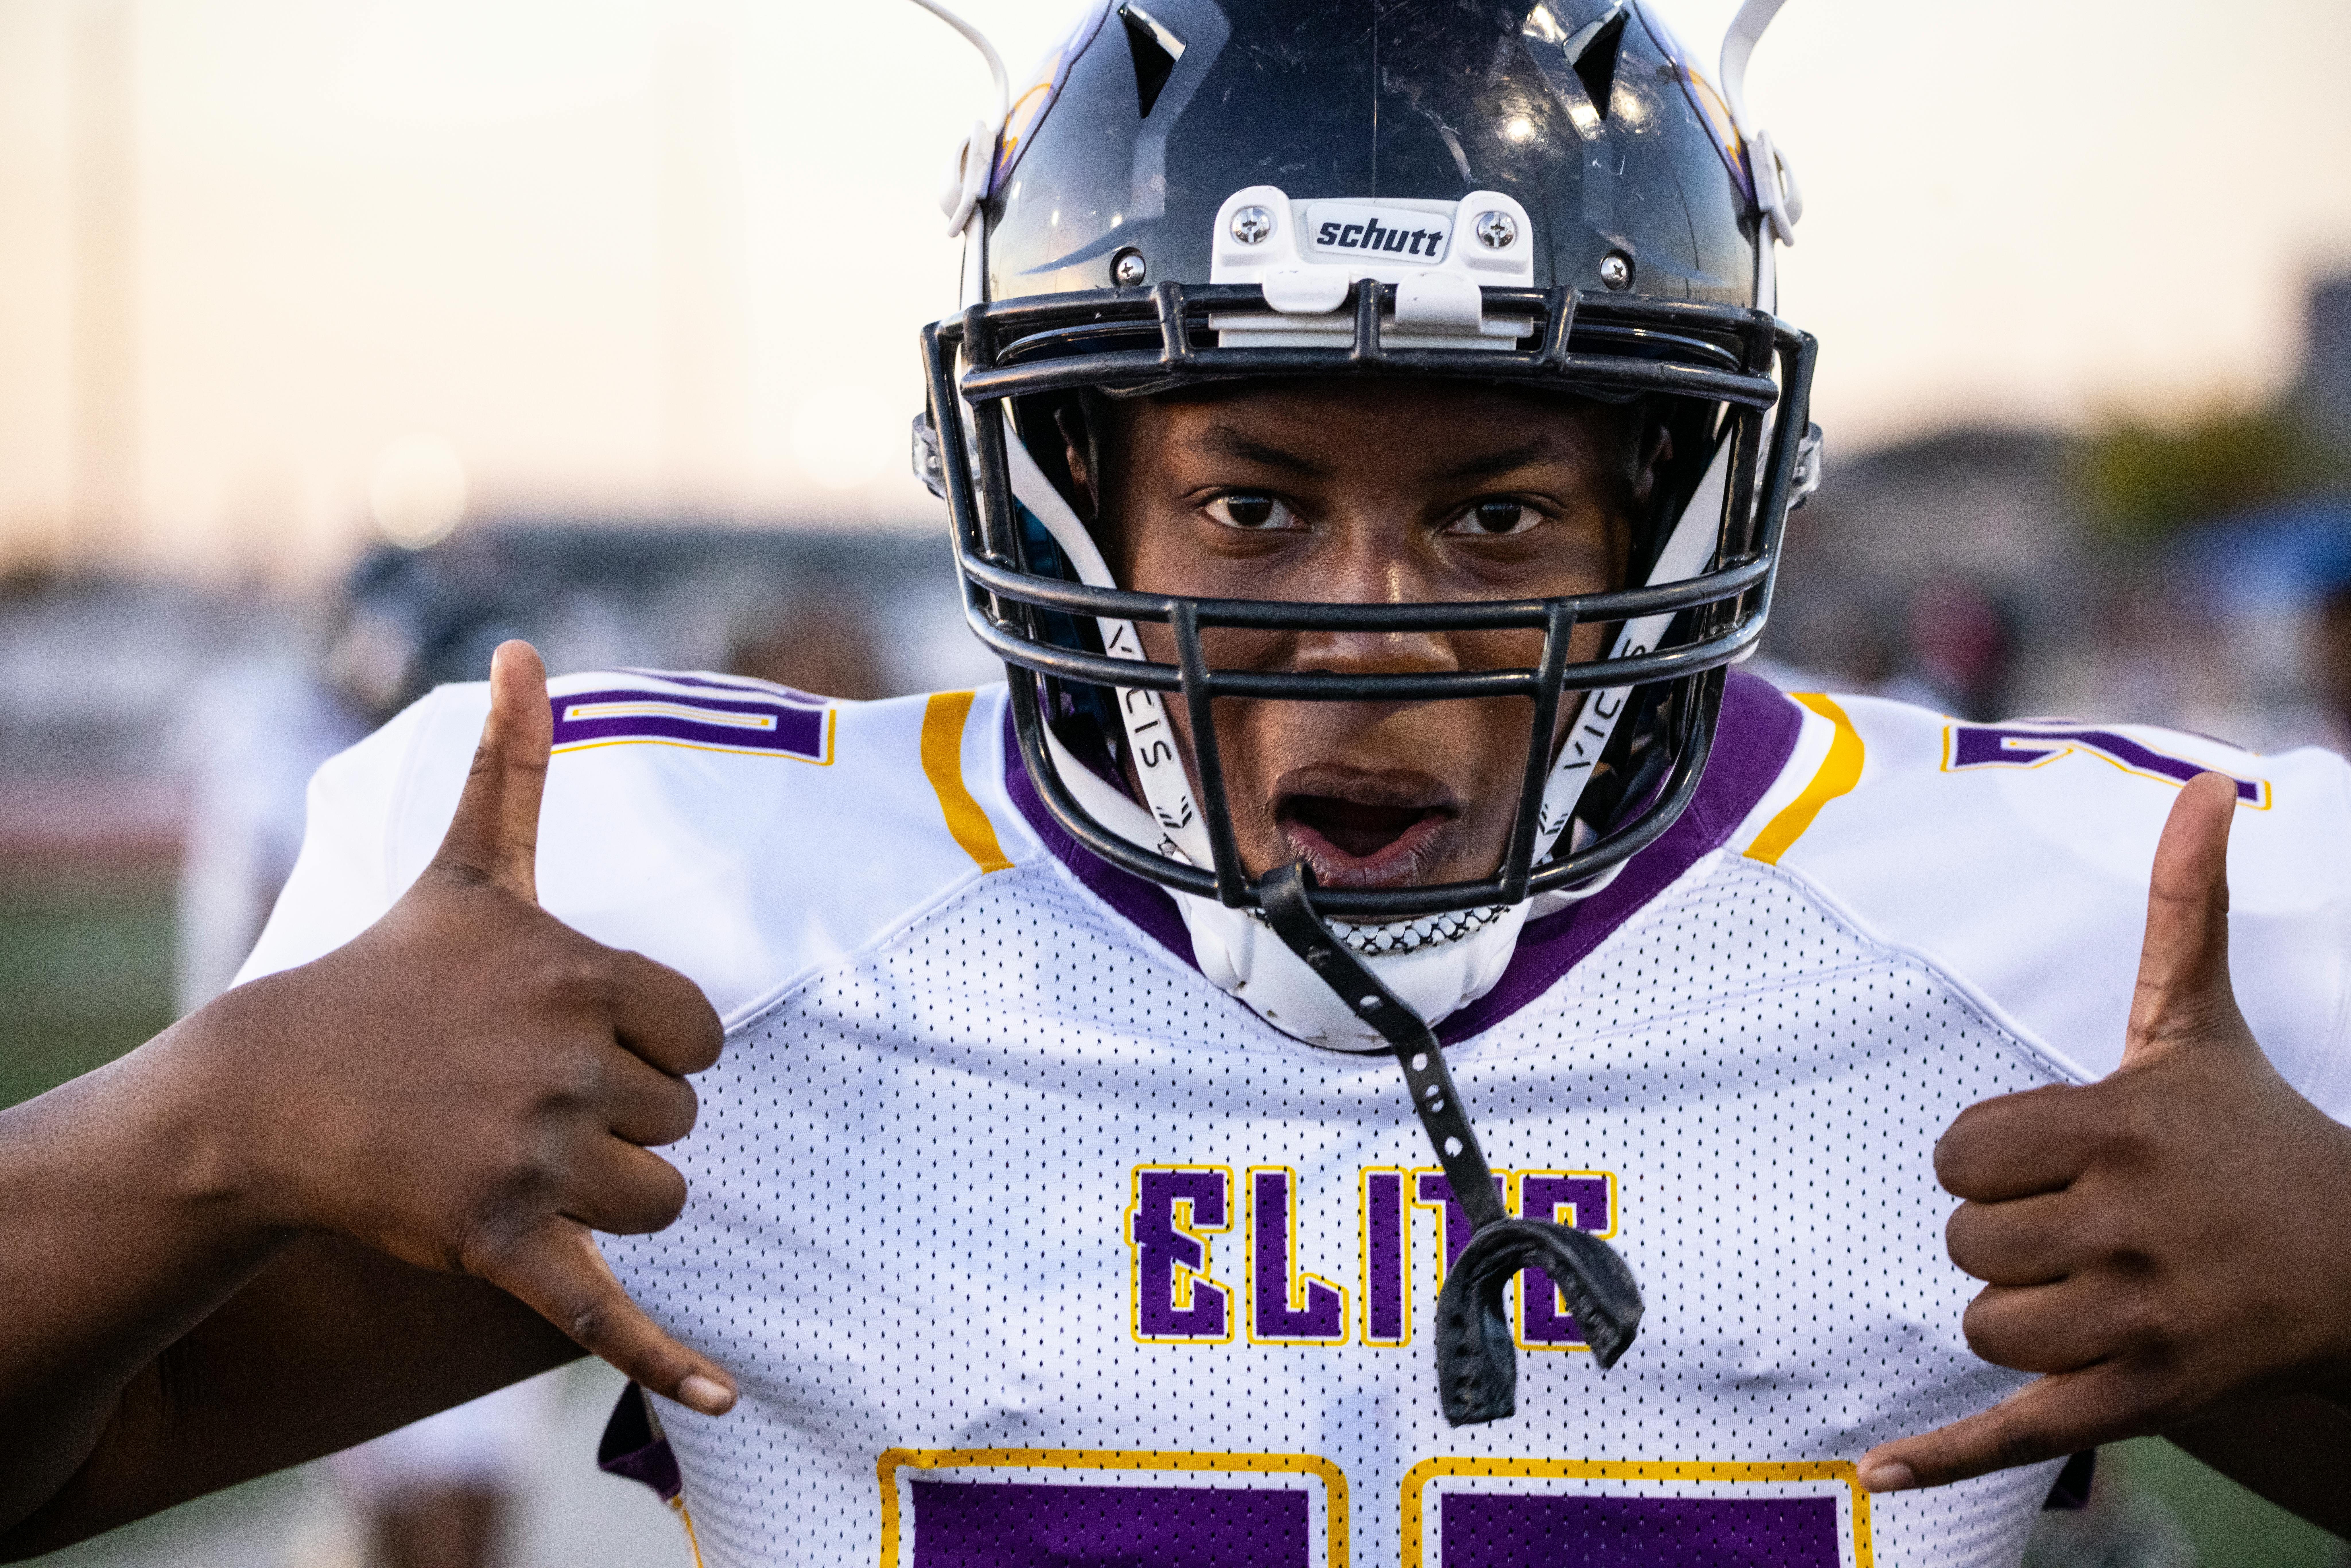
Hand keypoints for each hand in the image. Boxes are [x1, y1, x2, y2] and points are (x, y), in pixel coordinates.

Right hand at [196, 642, 736, 1414]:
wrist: (272, 1089)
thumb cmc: (384, 974)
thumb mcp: (466, 869)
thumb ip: (514, 765)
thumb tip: (527, 649)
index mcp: (580, 980)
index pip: (703, 1041)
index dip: (659, 1050)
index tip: (586, 1044)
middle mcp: (563, 1065)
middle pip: (682, 1123)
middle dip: (626, 1121)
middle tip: (536, 1101)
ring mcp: (528, 1157)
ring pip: (660, 1200)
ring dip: (614, 1194)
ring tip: (532, 1160)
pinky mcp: (497, 1241)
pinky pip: (604, 1307)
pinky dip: (663, 1360)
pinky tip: (718, 1398)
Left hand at [1860, 772, 2350, 1491]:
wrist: (2350, 1257)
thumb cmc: (2251, 1135)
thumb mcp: (2199, 1024)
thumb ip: (2185, 907)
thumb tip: (2204, 783)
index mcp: (2118, 1132)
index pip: (1958, 1157)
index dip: (1985, 1162)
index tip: (2045, 1159)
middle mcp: (2130, 1227)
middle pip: (1964, 1243)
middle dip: (2002, 1236)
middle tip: (2076, 1223)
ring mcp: (2142, 1322)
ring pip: (1983, 1322)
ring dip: (2014, 1309)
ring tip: (2084, 1282)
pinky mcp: (2144, 1398)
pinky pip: (2021, 1429)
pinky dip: (1948, 1457)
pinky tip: (1880, 1473)